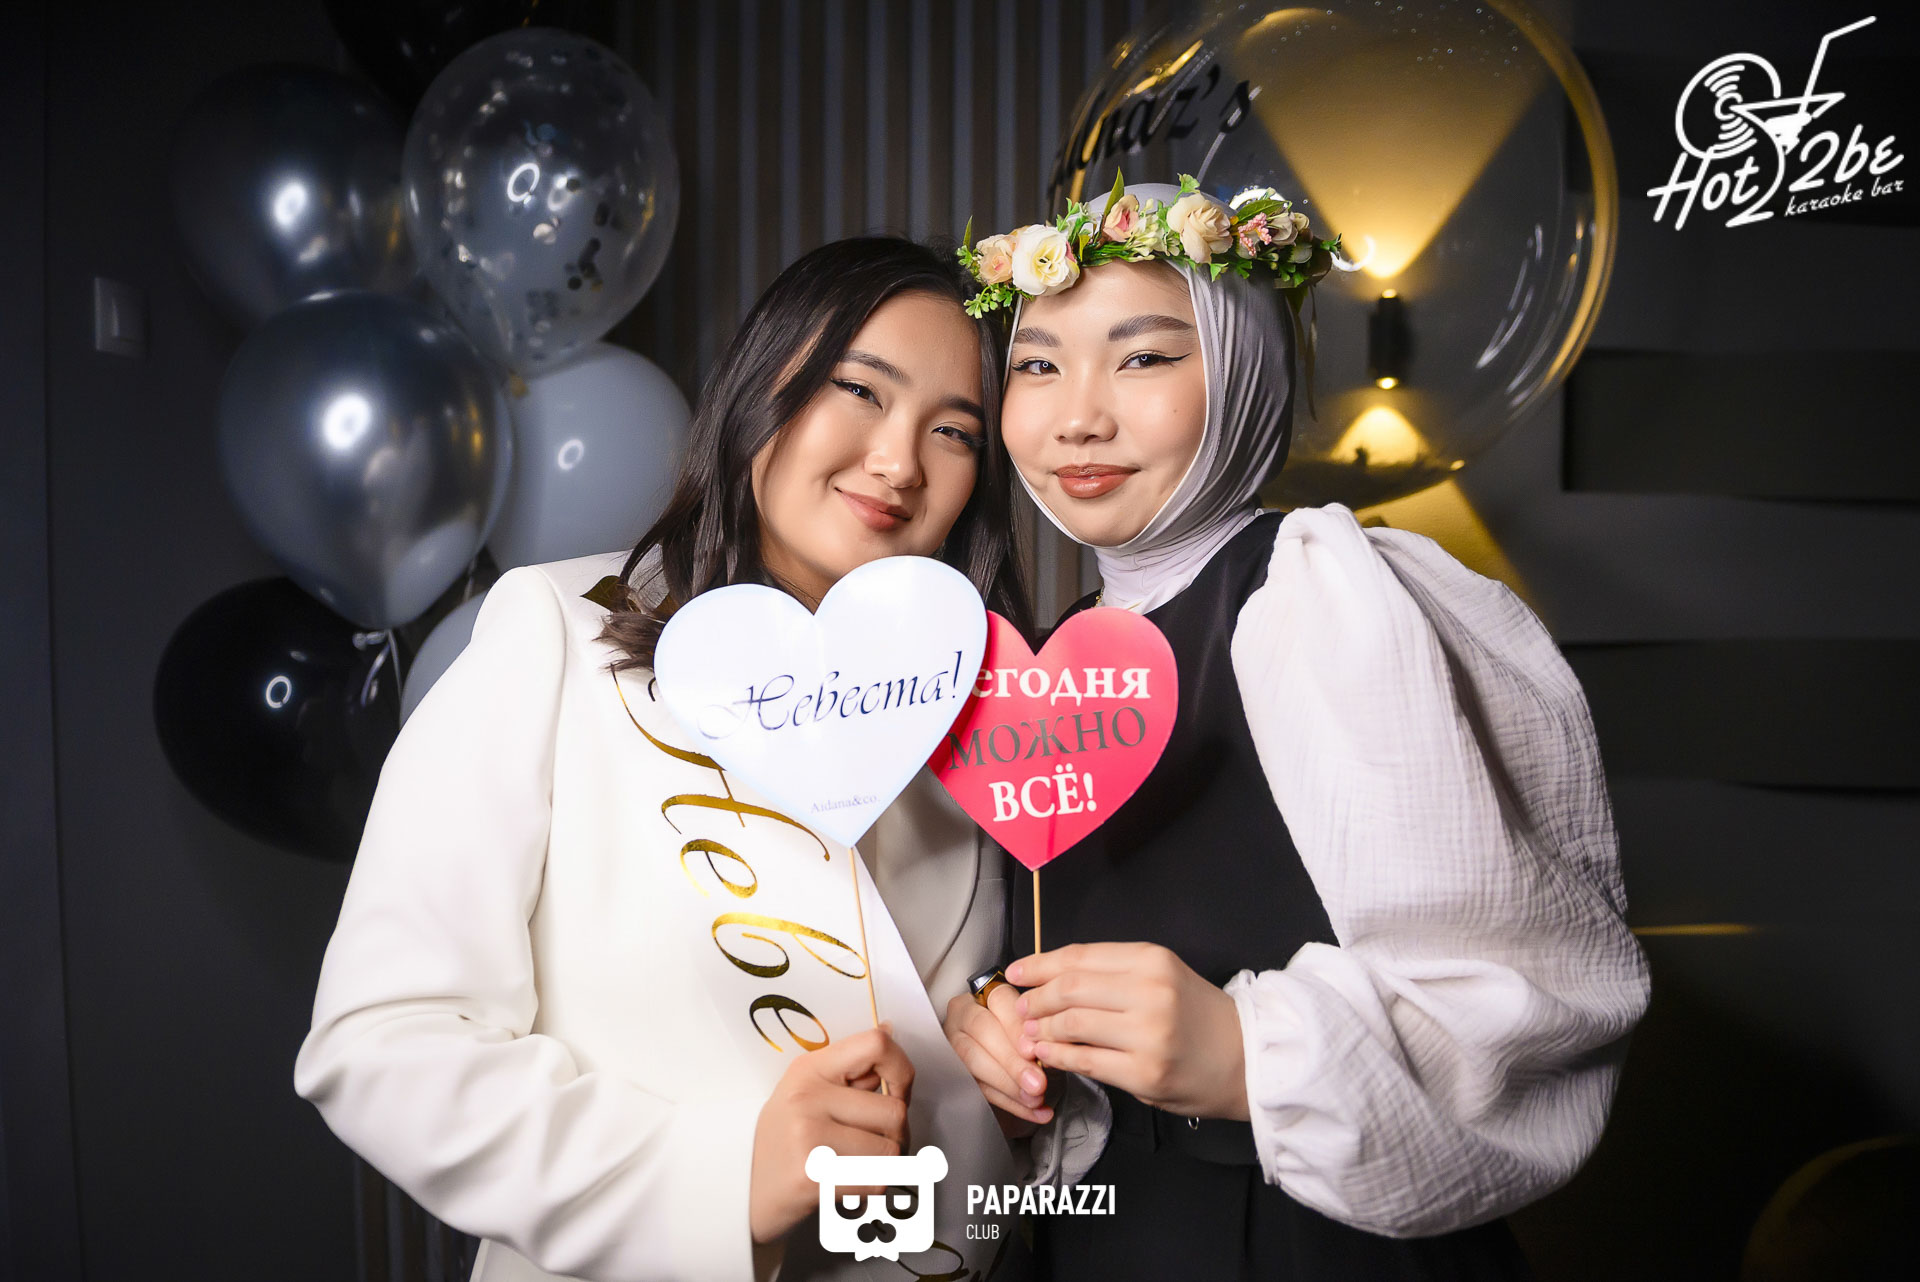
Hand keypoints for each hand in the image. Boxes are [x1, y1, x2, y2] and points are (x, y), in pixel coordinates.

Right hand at [748, 1025, 914, 1244]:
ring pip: (891, 1148)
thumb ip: (850, 1071)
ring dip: (883, 1164)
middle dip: (895, 1134)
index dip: (901, 1070)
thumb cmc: (781, 1144)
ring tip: (855, 1164)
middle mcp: (808, 1096)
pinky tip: (846, 1183)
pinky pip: (877, 1179)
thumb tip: (890, 1029)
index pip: (876, 1045)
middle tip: (870, 1144)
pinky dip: (871, 1186)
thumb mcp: (806, 1093)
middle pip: (895, 1110)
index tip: (896, 1091)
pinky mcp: (813, 1175)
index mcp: (809, 1069)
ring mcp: (809, 1135)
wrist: (741, 1194)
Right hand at [943, 986, 1052, 1137]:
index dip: (1015, 1027)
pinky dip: (1010, 1103)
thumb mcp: (1031, 1023)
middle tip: (1036, 1083)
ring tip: (1035, 1100)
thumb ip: (1037, 1032)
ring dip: (1008, 1085)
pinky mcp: (957, 1071)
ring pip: (975, 1061)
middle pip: (983, 1031)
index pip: (1000, 1000)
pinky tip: (1033, 1111)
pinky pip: (979, 1088)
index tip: (1033, 1051)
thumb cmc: (1021, 1031)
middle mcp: (964, 1014)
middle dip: (1012, 1062)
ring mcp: (955, 1042)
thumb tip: (1047, 1053)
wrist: (1006, 1050)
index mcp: (986, 994)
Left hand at [1008, 942, 1248, 1120]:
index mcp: (1151, 959)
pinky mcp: (1144, 1072)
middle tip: (1023, 1008)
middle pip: (1070, 988)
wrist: (1246, 1059)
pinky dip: (1057, 1057)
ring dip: (1043, 1029)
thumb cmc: (1196, 1016)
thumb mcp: (1161, 976)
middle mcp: (1150, 991)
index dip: (1039, 964)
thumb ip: (1112, 974)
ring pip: (1072, 1024)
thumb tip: (1048, 977)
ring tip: (1031, 1034)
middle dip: (1036, 998)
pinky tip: (1047, 1055)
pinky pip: (1085, 1061)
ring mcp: (1148, 1034)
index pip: (1079, 956)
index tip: (1016, 972)